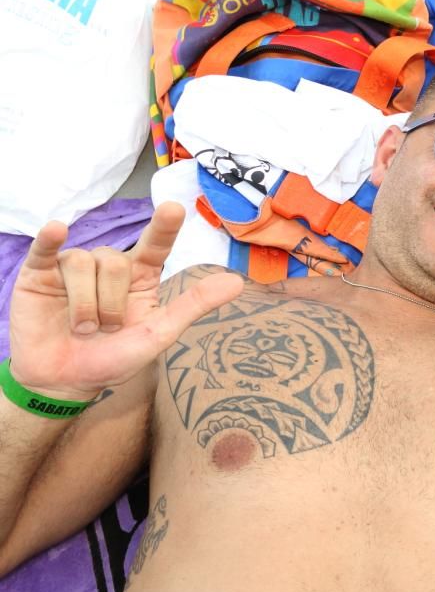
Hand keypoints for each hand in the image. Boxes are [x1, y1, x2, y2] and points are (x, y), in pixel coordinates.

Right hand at [7, 202, 243, 399]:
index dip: (165, 227)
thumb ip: (193, 305)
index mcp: (141, 277)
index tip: (174, 209)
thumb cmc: (114, 358)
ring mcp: (74, 268)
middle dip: (111, 302)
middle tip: (105, 329)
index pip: (156, 245)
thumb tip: (238, 282)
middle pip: (115, 261)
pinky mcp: (40, 274)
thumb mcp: (159, 334)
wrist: (65, 382)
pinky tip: (56, 230)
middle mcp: (109, 267)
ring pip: (84, 262)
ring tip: (82, 328)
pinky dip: (50, 239)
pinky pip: (47, 249)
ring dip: (85, 304)